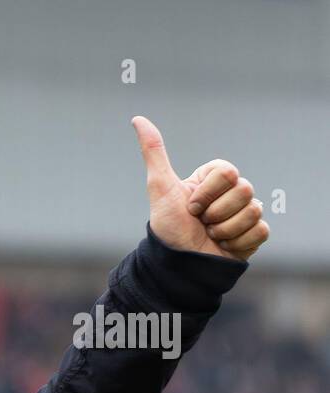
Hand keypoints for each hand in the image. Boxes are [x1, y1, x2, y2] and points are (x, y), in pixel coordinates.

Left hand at [132, 115, 269, 261]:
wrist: (178, 268)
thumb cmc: (168, 229)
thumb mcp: (160, 188)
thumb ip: (154, 153)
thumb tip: (137, 119)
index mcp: (213, 179)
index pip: (228, 172)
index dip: (207, 193)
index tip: (190, 206)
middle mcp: (231, 193)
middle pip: (245, 190)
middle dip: (215, 213)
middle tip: (200, 223)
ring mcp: (245, 213)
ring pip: (253, 211)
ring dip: (225, 230)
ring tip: (209, 236)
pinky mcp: (254, 235)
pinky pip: (260, 230)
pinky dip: (238, 242)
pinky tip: (223, 247)